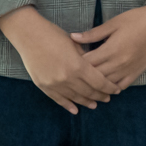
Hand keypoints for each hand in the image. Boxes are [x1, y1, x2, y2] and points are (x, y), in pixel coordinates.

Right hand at [0, 6, 118, 113]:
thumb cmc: (53, 35)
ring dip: (86, 102)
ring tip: (94, 105)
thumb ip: (86, 59)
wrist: (29, 35)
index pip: (99, 82)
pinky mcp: (44, 86)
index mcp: (78, 66)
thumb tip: (96, 69)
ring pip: (75, 98)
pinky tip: (75, 110)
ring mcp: (54, 84)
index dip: (109, 88)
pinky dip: (68, 105)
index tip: (116, 90)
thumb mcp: (75, 45)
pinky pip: (59, 99)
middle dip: (100, 96)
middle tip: (107, 98)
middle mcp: (67, 78)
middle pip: (89, 92)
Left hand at [69, 3, 145, 92]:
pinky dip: (112, 88)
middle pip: (95, 76)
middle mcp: (119, 63)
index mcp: (111, 49)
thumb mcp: (113, 23)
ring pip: (107, 84)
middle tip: (72, 77)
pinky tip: (105, 88)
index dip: (76, 65)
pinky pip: (122, 86)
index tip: (67, 64)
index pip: (88, 63)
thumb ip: (93, 34)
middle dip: (83, 77)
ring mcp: (129, 69)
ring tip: (85, 86)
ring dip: (96, 86)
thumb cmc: (135, 19)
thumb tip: (73, 37)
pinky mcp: (137, 72)